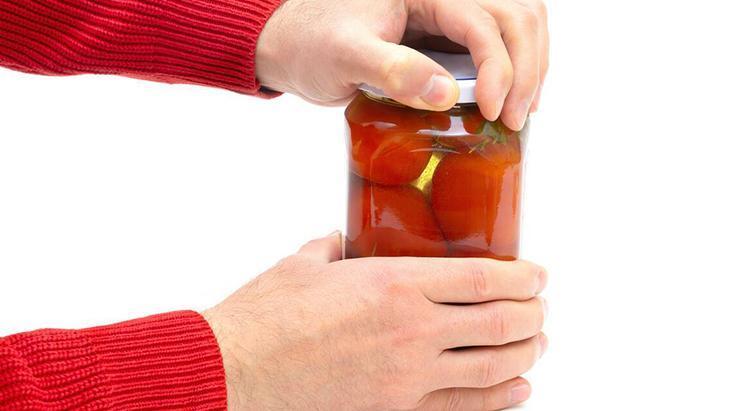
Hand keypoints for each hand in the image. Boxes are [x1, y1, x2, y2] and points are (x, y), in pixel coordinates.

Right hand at [203, 232, 547, 409]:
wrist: (236, 372)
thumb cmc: (266, 317)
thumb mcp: (303, 264)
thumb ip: (331, 247)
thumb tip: (339, 240)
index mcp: (396, 283)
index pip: (484, 278)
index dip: (523, 277)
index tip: (537, 274)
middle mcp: (414, 330)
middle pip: (500, 322)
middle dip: (532, 314)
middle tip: (540, 308)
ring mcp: (410, 376)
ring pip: (492, 367)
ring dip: (525, 353)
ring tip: (538, 343)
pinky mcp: (396, 409)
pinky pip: (465, 406)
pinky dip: (499, 397)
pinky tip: (516, 387)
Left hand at [255, 0, 547, 130]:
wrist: (292, 43)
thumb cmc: (310, 43)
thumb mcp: (344, 56)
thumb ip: (392, 71)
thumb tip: (446, 94)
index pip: (481, 19)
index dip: (499, 66)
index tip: (493, 111)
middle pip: (515, 14)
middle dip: (527, 66)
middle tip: (514, 117)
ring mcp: (447, 9)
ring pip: (516, 21)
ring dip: (530, 63)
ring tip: (520, 110)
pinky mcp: (445, 30)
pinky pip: (495, 38)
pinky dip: (513, 64)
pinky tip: (509, 95)